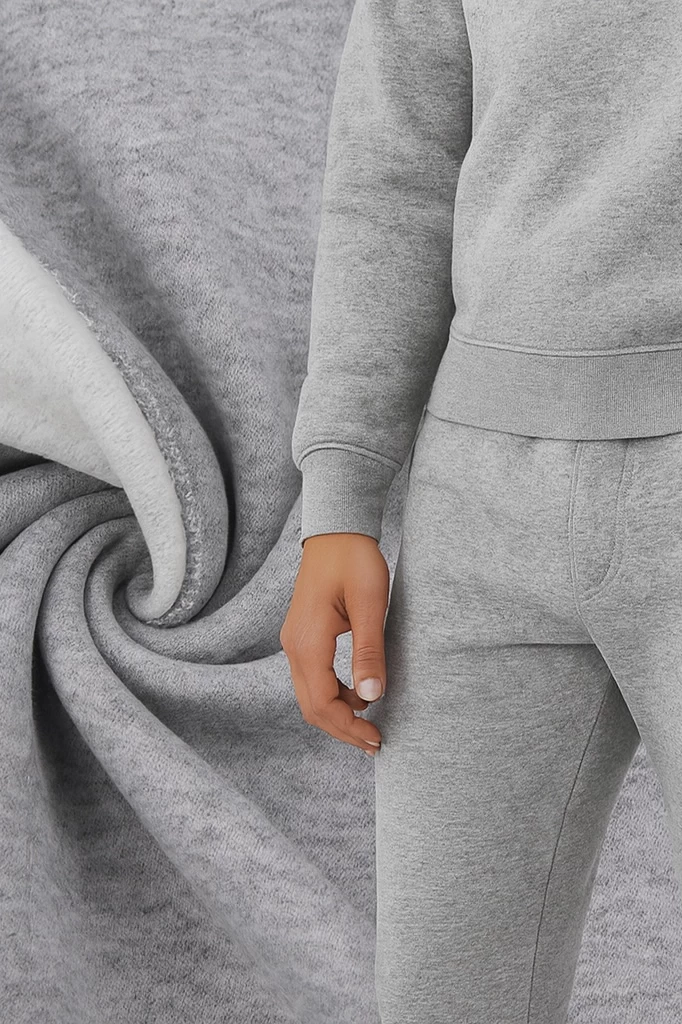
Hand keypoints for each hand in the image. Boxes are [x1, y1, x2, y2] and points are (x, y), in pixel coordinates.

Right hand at [280, 532, 387, 755]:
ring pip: (309, 695)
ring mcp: (295, 642)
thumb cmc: (354, 560)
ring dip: (336, 714)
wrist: (336, 529)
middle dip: (342, 729)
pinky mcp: (302, 636)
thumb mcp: (370, 604)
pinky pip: (312, 678)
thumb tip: (372, 697)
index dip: (349, 728)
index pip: (323, 704)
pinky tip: (358, 694)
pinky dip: (332, 695)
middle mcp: (294, 647)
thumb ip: (369, 652)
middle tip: (375, 742)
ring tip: (370, 722)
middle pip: (311, 707)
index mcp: (307, 643)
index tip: (377, 739)